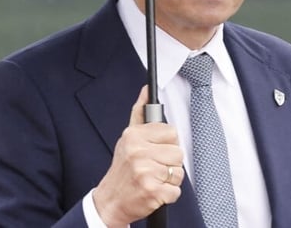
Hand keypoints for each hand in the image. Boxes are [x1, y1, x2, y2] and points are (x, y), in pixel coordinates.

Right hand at [93, 86, 184, 226]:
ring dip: (170, 179)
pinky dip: (168, 194)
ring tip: (154, 179)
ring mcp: (145, 173)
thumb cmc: (123, 168)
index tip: (156, 150)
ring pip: (179, 173)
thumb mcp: (128, 138)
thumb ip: (140, 113)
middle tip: (154, 167)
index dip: (167, 144)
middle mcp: (138, 152)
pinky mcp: (152, 192)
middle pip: (178, 153)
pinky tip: (154, 191)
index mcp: (134, 136)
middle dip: (170, 163)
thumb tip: (147, 90)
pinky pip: (176, 191)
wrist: (111, 201)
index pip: (171, 133)